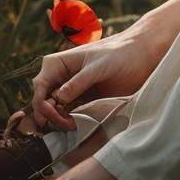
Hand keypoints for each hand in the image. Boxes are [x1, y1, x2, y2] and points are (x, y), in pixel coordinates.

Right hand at [29, 33, 160, 131]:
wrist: (139, 56)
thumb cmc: (120, 54)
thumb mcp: (99, 67)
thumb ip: (79, 82)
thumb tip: (58, 99)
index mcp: (57, 63)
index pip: (40, 88)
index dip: (43, 106)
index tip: (57, 117)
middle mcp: (59, 76)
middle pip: (42, 102)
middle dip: (50, 117)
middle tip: (68, 125)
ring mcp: (68, 89)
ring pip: (52, 111)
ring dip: (57, 122)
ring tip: (73, 126)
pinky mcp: (79, 99)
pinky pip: (64, 114)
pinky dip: (65, 122)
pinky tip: (74, 125)